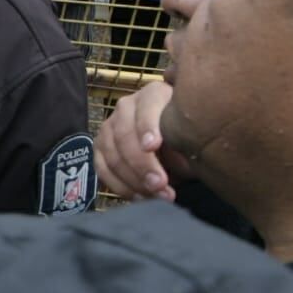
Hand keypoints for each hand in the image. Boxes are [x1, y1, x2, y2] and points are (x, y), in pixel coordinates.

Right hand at [93, 81, 191, 201]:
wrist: (173, 136)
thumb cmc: (187, 131)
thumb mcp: (192, 133)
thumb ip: (187, 144)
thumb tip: (186, 163)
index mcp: (153, 94)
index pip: (145, 108)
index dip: (147, 127)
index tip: (153, 146)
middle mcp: (126, 107)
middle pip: (124, 135)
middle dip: (142, 164)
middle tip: (160, 185)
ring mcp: (109, 128)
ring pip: (112, 156)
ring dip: (133, 180)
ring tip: (156, 195)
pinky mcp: (100, 149)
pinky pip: (103, 170)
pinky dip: (120, 187)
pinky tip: (140, 197)